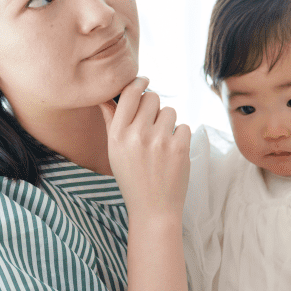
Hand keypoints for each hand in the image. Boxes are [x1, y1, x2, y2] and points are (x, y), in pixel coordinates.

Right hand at [100, 77, 190, 220]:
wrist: (154, 209)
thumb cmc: (132, 179)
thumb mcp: (114, 151)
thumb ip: (112, 121)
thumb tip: (106, 97)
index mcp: (118, 135)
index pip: (129, 93)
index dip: (138, 83)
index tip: (144, 81)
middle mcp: (137, 135)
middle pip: (152, 97)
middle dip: (154, 107)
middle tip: (153, 124)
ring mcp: (160, 141)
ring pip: (170, 111)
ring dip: (168, 123)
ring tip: (161, 144)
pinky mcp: (179, 148)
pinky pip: (184, 126)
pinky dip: (181, 137)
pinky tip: (172, 153)